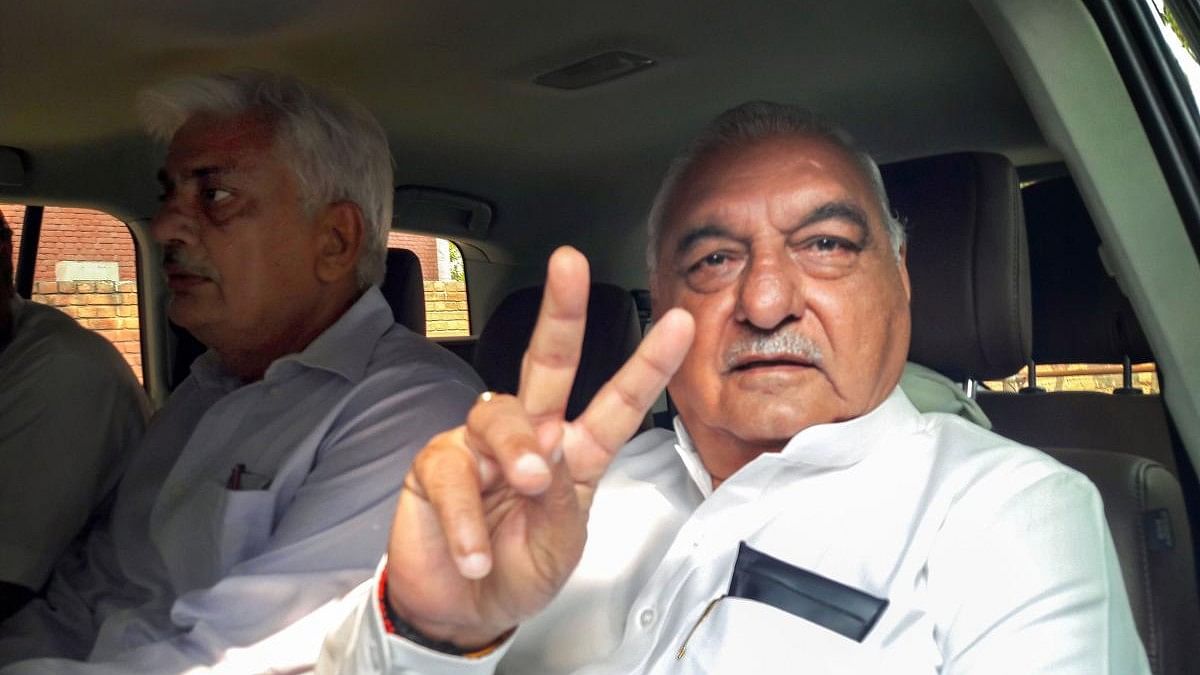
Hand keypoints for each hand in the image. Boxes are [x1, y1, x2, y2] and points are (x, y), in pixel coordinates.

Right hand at [385, 246, 694, 648]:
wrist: (462, 611)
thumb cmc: (519, 572)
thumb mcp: (558, 550)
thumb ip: (559, 504)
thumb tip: (548, 448)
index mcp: (575, 454)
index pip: (617, 403)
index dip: (648, 363)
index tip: (681, 323)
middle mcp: (530, 436)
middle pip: (547, 362)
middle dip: (562, 311)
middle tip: (570, 264)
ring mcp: (479, 445)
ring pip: (497, 412)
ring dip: (515, 449)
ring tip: (527, 486)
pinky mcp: (434, 464)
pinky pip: (451, 470)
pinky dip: (466, 517)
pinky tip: (475, 550)